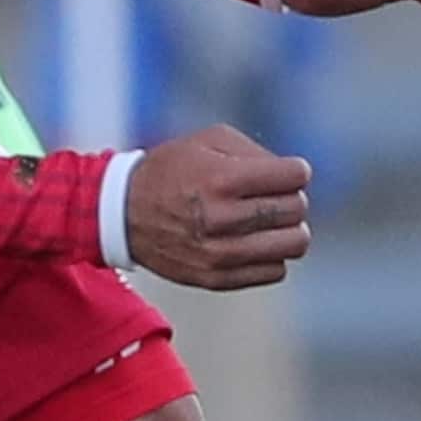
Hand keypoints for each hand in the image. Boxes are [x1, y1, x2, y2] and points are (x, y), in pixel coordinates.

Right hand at [123, 125, 314, 291]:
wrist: (123, 214)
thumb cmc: (172, 170)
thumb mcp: (208, 142)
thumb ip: (257, 154)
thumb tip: (297, 178)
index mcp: (221, 179)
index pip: (295, 177)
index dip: (295, 171)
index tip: (285, 173)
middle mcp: (221, 219)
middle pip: (296, 210)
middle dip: (293, 198)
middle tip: (274, 196)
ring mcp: (219, 254)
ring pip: (294, 245)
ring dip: (288, 230)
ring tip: (270, 222)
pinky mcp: (218, 279)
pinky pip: (275, 271)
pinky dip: (271, 255)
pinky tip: (252, 241)